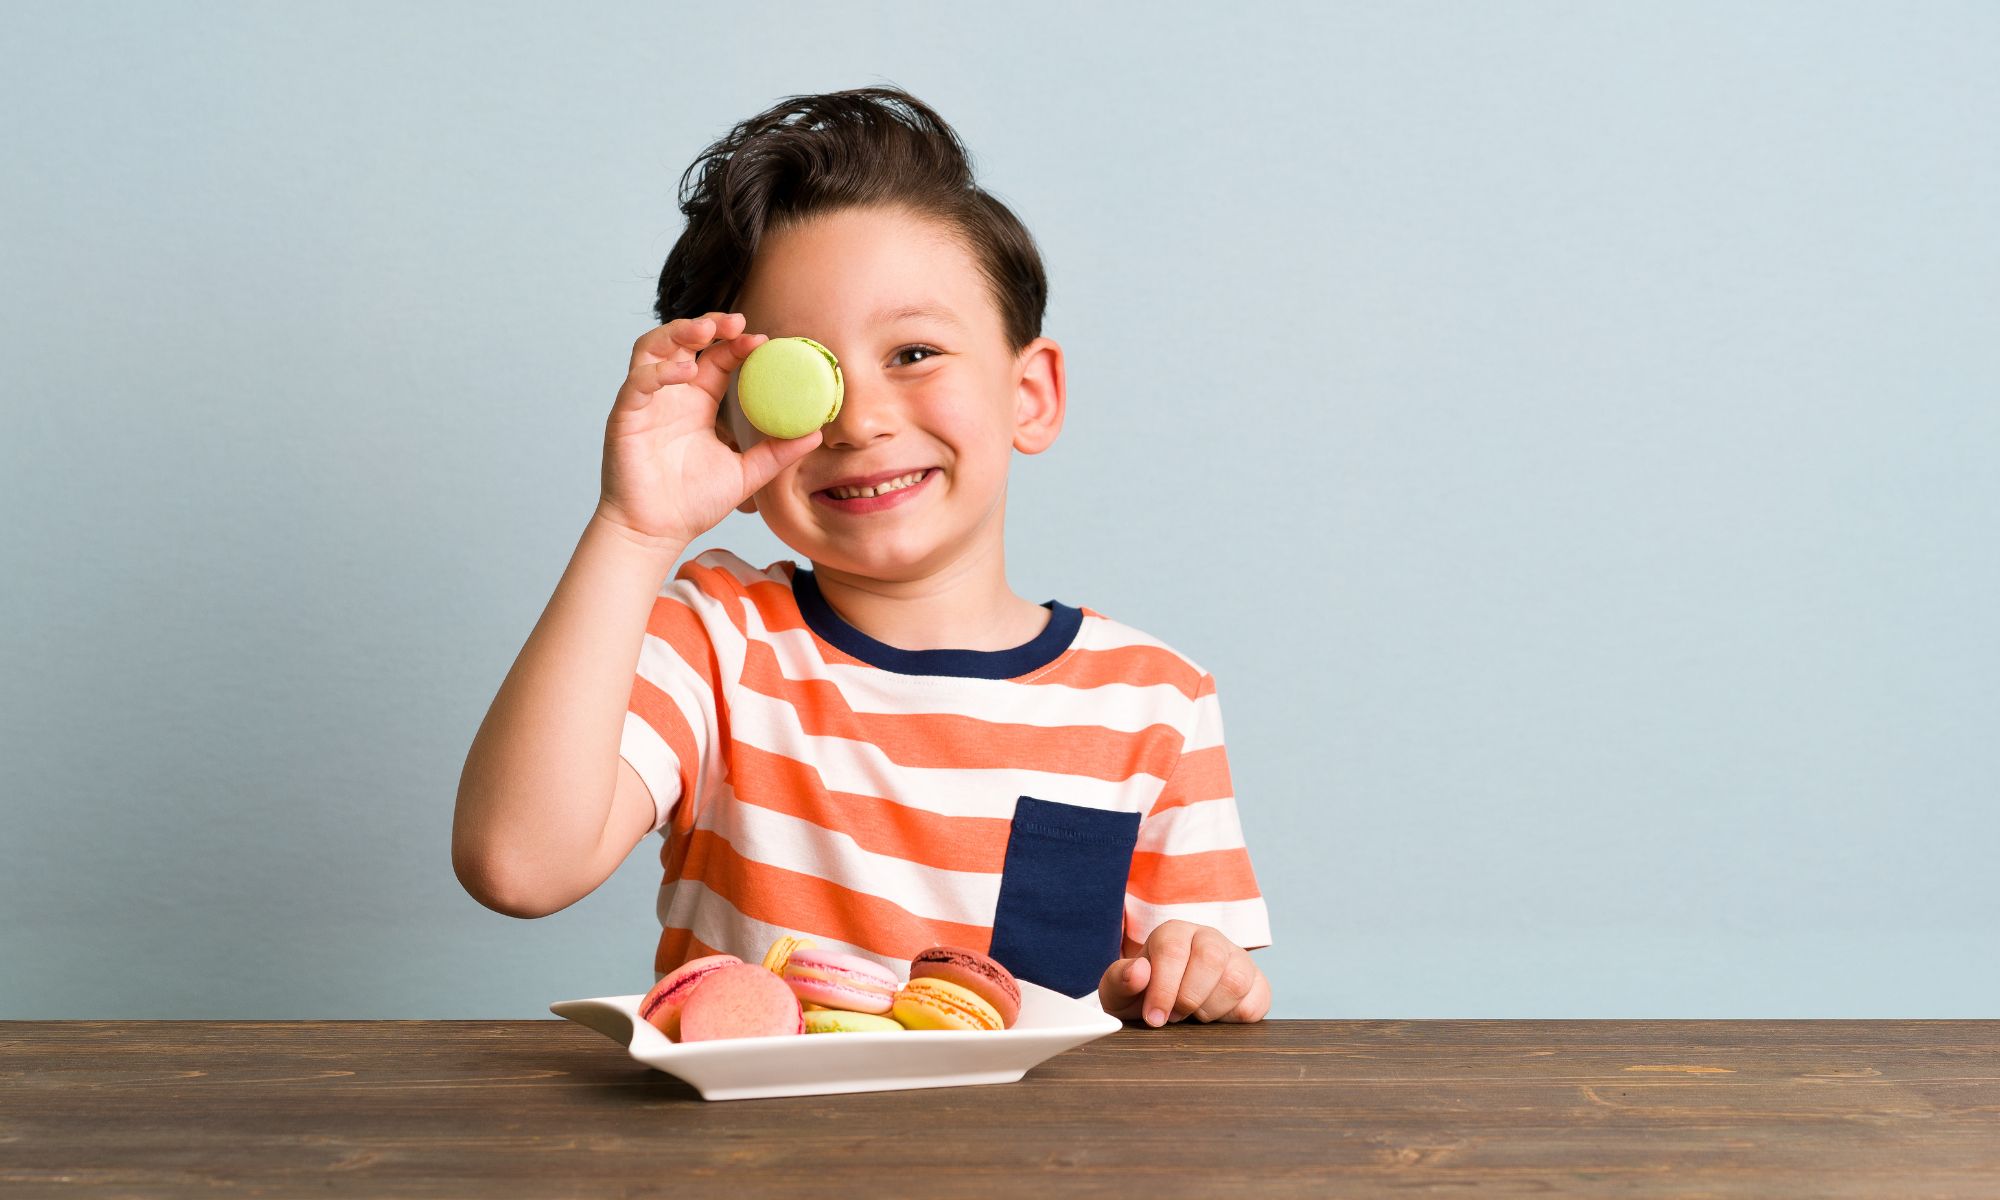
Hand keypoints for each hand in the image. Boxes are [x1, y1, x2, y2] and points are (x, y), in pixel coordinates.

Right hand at [595, 312, 821, 548]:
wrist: (656, 532)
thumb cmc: (692, 504)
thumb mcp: (746, 474)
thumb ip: (778, 452)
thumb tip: (816, 433)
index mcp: (698, 402)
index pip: (716, 357)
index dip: (736, 343)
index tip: (762, 340)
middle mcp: (671, 395)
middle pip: (684, 341)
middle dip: (708, 324)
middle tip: (736, 321)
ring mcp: (646, 403)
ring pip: (653, 348)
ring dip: (678, 332)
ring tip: (706, 331)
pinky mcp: (625, 416)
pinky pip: (637, 382)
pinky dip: (659, 371)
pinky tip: (685, 372)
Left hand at [1097, 920, 1270, 1026]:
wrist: (1169, 1009)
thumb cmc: (1143, 996)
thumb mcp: (1120, 991)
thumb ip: (1120, 979)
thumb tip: (1138, 972)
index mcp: (1174, 933)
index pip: (1173, 949)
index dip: (1163, 988)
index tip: (1154, 1018)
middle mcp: (1209, 939)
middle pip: (1210, 957)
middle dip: (1189, 997)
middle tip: (1175, 1017)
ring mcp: (1238, 960)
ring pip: (1236, 980)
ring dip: (1211, 1010)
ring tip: (1194, 1017)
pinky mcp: (1258, 984)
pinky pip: (1256, 1002)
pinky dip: (1233, 1019)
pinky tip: (1216, 1020)